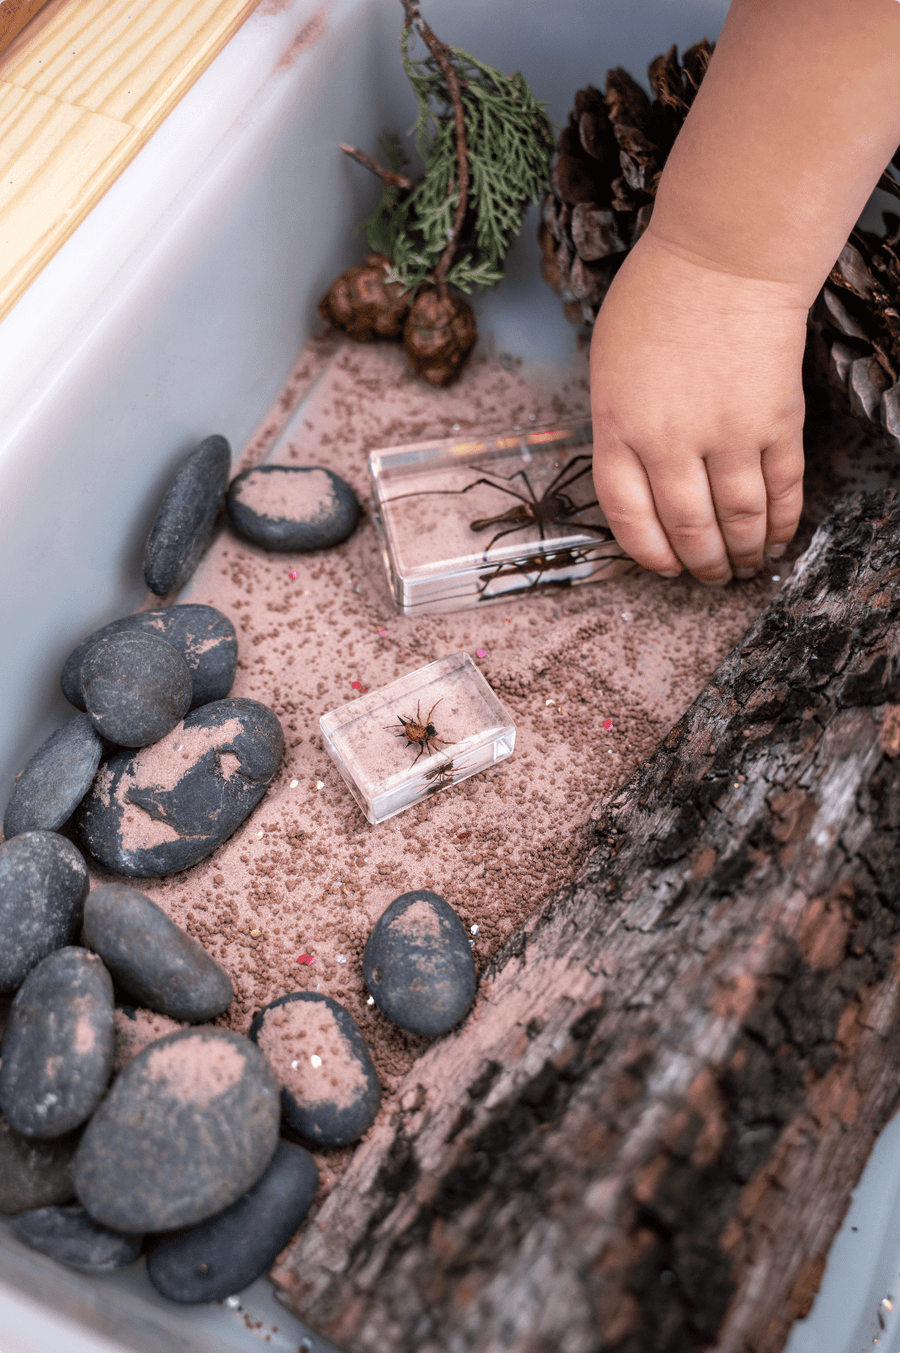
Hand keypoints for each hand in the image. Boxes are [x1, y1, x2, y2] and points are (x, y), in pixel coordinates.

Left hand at [590, 227, 808, 583]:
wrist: (725, 254)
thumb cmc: (660, 299)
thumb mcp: (609, 367)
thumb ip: (619, 427)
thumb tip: (638, 483)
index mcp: (617, 427)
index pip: (627, 516)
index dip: (647, 553)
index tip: (663, 567)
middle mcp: (668, 440)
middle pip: (686, 528)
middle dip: (700, 564)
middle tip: (709, 578)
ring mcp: (725, 434)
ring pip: (737, 519)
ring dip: (742, 552)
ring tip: (745, 567)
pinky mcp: (775, 422)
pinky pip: (781, 490)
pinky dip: (782, 523)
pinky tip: (779, 538)